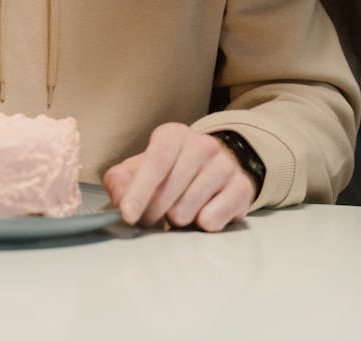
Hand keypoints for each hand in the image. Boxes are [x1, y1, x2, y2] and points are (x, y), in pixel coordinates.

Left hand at [103, 123, 255, 232]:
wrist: (215, 168)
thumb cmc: (170, 171)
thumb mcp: (140, 169)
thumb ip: (120, 181)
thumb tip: (119, 201)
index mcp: (173, 135)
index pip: (156, 162)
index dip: (140, 190)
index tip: (128, 215)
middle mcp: (202, 145)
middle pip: (169, 192)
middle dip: (154, 212)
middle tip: (153, 215)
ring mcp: (225, 165)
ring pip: (189, 210)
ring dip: (178, 219)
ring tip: (180, 209)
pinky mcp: (242, 188)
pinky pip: (213, 220)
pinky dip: (201, 224)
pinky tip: (201, 213)